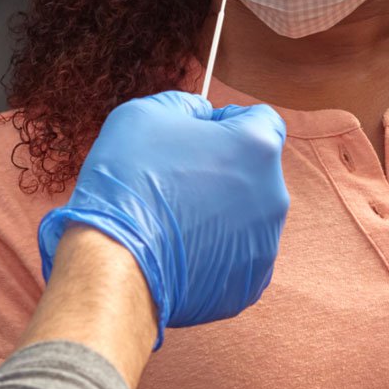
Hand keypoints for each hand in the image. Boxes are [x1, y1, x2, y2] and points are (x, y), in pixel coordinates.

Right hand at [38, 91, 288, 341]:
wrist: (113, 263)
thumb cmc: (128, 181)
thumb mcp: (145, 114)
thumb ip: (186, 105)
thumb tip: (202, 114)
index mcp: (258, 146)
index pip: (261, 118)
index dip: (227, 121)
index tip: (198, 134)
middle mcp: (274, 195)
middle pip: (254, 170)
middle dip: (223, 169)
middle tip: (177, 179)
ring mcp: (265, 244)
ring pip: (246, 215)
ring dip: (219, 210)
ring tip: (173, 218)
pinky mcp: (250, 283)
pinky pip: (236, 255)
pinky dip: (213, 250)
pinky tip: (178, 249)